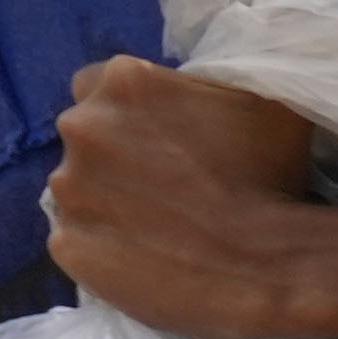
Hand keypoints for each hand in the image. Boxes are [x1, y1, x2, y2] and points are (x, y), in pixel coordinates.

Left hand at [42, 57, 337, 338]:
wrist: (267, 268)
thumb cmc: (271, 178)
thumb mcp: (263, 98)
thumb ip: (223, 78)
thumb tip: (227, 70)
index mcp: (124, 80)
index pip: (97, 83)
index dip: (129, 111)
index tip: (157, 135)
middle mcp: (82, 127)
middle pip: (85, 134)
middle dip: (113, 153)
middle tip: (160, 184)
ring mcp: (68, 189)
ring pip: (77, 187)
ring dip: (105, 199)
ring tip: (152, 225)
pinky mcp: (66, 245)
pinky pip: (76, 239)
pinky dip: (101, 246)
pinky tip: (140, 256)